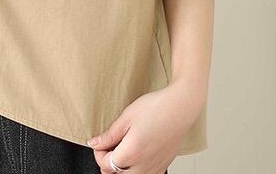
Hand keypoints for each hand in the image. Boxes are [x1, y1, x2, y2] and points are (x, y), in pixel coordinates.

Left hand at [86, 81, 204, 172]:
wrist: (180, 107)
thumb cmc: (155, 108)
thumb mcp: (126, 117)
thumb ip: (110, 135)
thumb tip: (94, 144)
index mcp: (132, 153)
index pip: (106, 164)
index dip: (98, 153)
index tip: (99, 142)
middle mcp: (144, 166)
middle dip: (108, 161)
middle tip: (110, 143)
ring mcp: (155, 167)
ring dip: (122, 166)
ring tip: (123, 146)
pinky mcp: (164, 165)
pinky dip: (136, 167)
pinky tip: (137, 151)